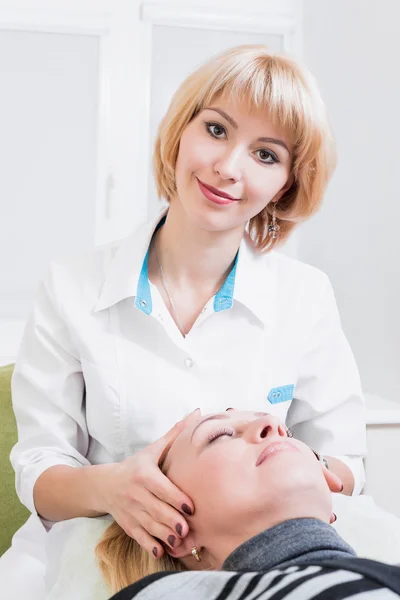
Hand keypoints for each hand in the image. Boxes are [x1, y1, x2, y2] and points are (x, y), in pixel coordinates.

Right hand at [99, 414, 196, 557]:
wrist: (103, 484)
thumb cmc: (136, 465)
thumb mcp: (152, 450)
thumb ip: (174, 435)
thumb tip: (196, 413)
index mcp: (144, 474)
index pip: (161, 488)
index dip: (175, 498)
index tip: (191, 508)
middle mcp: (136, 494)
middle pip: (156, 510)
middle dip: (171, 521)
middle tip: (187, 529)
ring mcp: (130, 511)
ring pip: (149, 526)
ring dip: (164, 535)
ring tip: (179, 542)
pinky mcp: (127, 525)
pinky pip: (139, 537)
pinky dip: (150, 546)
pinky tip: (162, 551)